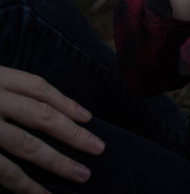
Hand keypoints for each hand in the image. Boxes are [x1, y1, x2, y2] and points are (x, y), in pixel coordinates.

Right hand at [0, 66, 104, 193]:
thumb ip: (7, 94)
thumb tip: (40, 111)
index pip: (38, 87)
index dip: (65, 102)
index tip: (88, 116)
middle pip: (41, 115)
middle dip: (73, 133)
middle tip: (99, 148)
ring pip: (28, 145)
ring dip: (58, 162)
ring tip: (82, 175)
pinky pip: (6, 171)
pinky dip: (27, 186)